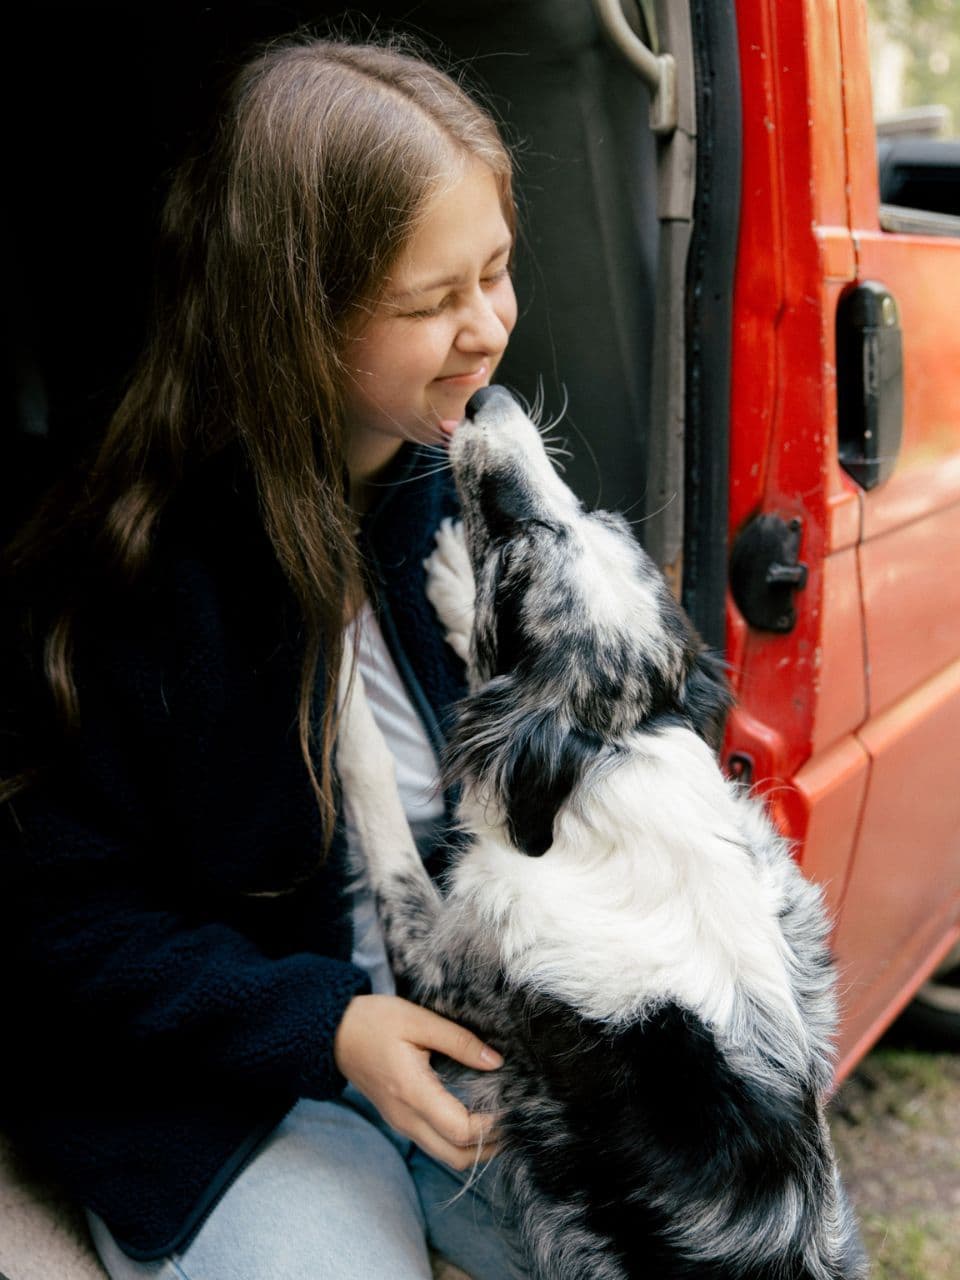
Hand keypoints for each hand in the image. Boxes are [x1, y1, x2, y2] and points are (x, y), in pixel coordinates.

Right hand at [333, 994, 502, 1169]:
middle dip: (490, 1147)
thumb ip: (460, 1041)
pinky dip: (460, 1139)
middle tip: (514, 1121)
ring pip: (446, 1155)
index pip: (460, 1131)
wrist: (335, 1033)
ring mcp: (402, 1123)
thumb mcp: (419, 1020)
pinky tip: (476, 1116)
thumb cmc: (375, 1021)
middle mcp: (406, 1117)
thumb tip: (496, 1062)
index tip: (513, 1106)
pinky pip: (436, 1143)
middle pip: (456, 1157)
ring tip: (500, 1119)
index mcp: (412, 1092)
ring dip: (476, 1147)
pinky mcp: (401, 1120)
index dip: (492, 1126)